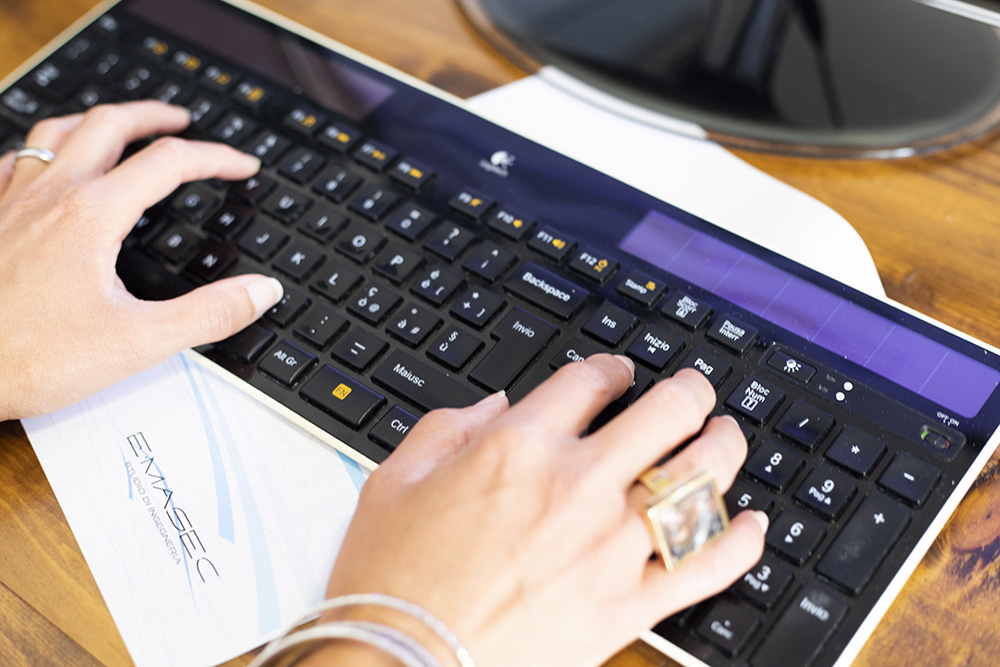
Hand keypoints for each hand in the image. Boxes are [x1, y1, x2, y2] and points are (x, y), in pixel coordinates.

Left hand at [0, 101, 281, 419]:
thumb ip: (207, 315)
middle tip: (181, 122)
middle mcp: (50, 195)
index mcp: (92, 215)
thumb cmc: (23, 356)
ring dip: (98, 120)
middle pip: (110, 124)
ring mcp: (10, 201)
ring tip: (119, 126)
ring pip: (57, 131)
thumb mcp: (136, 343)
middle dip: (154, 116)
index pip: (169, 163)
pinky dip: (44, 150)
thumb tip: (259, 291)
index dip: (216, 158)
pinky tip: (47, 167)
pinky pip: (14, 160)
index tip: (242, 166)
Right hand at [320, 356, 766, 666]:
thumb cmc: (392, 583)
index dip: (610, 368)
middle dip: (688, 392)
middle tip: (694, 392)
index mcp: (518, 448)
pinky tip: (751, 526)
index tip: (616, 374)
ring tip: (728, 438)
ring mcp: (610, 547)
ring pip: (699, 478)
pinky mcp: (626, 606)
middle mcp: (576, 486)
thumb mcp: (394, 480)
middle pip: (665, 413)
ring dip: (724, 448)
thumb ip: (449, 427)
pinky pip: (705, 567)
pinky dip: (739, 543)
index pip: (588, 383)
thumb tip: (493, 407)